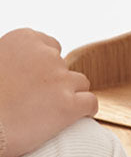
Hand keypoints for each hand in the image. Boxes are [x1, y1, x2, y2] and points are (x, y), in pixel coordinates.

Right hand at [0, 29, 96, 156]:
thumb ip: (13, 58)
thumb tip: (24, 67)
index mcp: (24, 39)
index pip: (51, 46)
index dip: (45, 66)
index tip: (35, 80)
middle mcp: (46, 56)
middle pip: (65, 66)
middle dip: (56, 81)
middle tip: (37, 100)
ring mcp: (60, 79)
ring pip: (80, 83)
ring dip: (70, 95)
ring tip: (49, 111)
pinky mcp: (68, 105)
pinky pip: (90, 103)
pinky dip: (85, 110)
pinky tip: (75, 117)